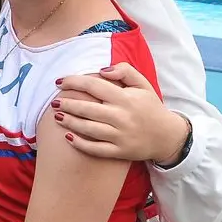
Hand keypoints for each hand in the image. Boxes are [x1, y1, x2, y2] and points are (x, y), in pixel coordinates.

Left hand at [53, 63, 188, 163]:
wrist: (168, 136)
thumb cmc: (150, 107)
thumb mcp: (143, 85)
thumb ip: (125, 71)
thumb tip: (102, 70)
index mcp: (126, 98)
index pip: (94, 86)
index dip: (73, 82)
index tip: (59, 82)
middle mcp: (122, 117)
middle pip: (87, 109)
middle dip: (67, 104)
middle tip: (54, 102)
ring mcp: (120, 136)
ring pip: (88, 129)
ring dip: (70, 122)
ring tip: (57, 116)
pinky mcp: (119, 151)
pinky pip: (96, 149)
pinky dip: (80, 144)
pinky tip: (68, 137)